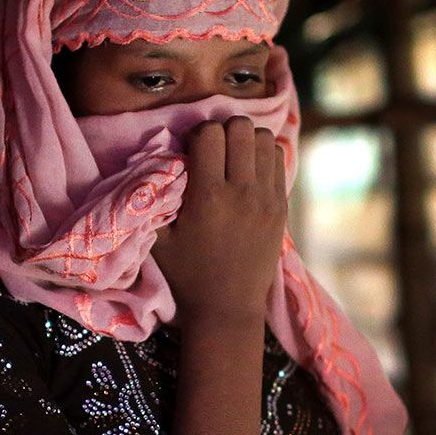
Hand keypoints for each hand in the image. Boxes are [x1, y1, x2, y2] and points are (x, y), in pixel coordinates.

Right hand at [152, 116, 287, 323]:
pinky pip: (277, 158)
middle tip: (213, 151)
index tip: (191, 152)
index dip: (197, 135)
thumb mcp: (158, 239)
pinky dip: (262, 156)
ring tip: (233, 158)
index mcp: (208, 197)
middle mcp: (242, 192)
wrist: (227, 307)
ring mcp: (267, 198)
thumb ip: (155, 198)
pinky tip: (248, 172)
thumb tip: (156, 160)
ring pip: (263, 137)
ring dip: (245, 140)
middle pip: (241, 127)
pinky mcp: (281, 206)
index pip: (209, 133)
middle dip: (223, 130)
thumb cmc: (186, 273)